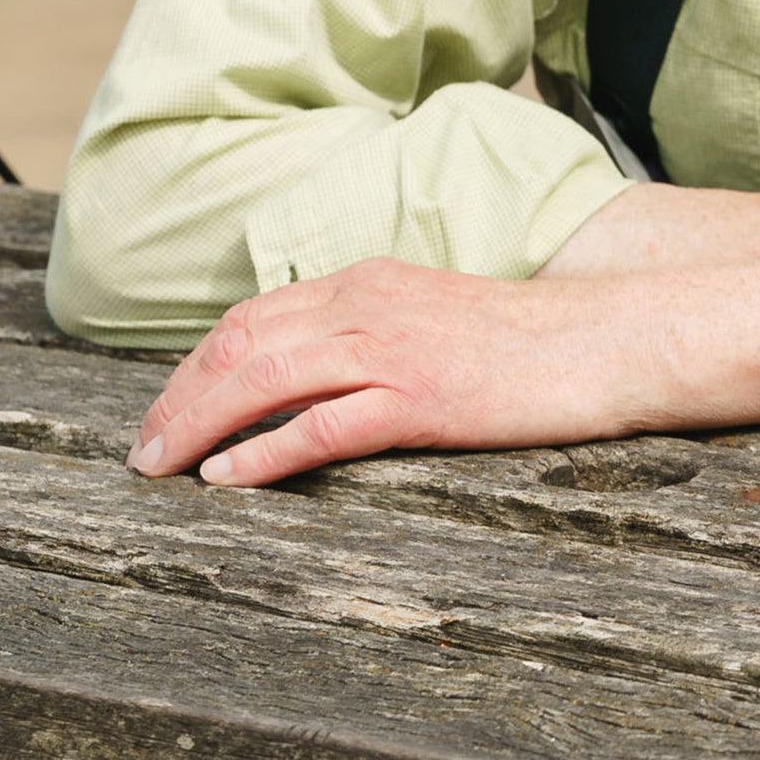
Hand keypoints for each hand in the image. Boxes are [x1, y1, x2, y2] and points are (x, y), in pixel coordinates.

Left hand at [132, 234, 759, 487]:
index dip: (195, 364)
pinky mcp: (424, 397)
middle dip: (176, 398)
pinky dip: (266, 453)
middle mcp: (371, 302)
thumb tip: (321, 370)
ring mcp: (396, 349)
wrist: (619, 341)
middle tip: (140, 454)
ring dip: (200, 426)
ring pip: (265, 378)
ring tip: (161, 470)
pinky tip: (232, 481)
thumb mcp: (444, 319)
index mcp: (373, 279)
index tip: (164, 410)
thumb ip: (380, 331)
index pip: (255, 314)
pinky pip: (324, 425)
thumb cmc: (540, 341)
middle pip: (240, 343)